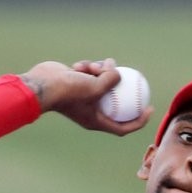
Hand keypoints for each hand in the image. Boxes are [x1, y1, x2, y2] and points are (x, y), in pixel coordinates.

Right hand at [19, 58, 152, 135]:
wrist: (42, 84)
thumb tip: (119, 73)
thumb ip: (111, 80)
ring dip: (101, 71)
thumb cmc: (68, 91)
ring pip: (102, 82)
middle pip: (115, 102)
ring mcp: (83, 96)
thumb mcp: (95, 87)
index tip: (149, 109)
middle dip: (122, 89)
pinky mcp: (77, 83)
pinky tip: (80, 65)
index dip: (139, 121)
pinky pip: (90, 74)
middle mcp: (91, 111)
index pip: (122, 127)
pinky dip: (88, 68)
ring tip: (95, 66)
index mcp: (96, 121)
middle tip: (135, 78)